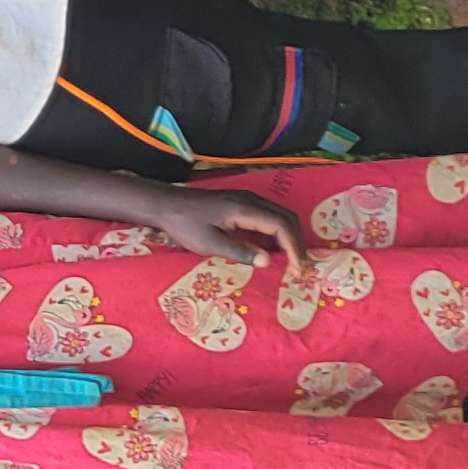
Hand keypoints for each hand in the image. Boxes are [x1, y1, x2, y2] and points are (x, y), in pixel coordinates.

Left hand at [153, 192, 299, 266]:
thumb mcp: (210, 244)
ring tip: (293, 261)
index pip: (281, 226)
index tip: (296, 269)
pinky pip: (270, 215)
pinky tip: (277, 248)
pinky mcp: (242, 202)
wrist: (167, 205)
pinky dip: (280, 231)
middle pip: (287, 218)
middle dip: (297, 243)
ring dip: (291, 237)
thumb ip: (240, 252)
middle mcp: (251, 200)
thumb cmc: (185, 225)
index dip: (293, 248)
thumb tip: (268, 262)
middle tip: (300, 268)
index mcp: (244, 209)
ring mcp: (248, 199)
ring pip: (281, 215)